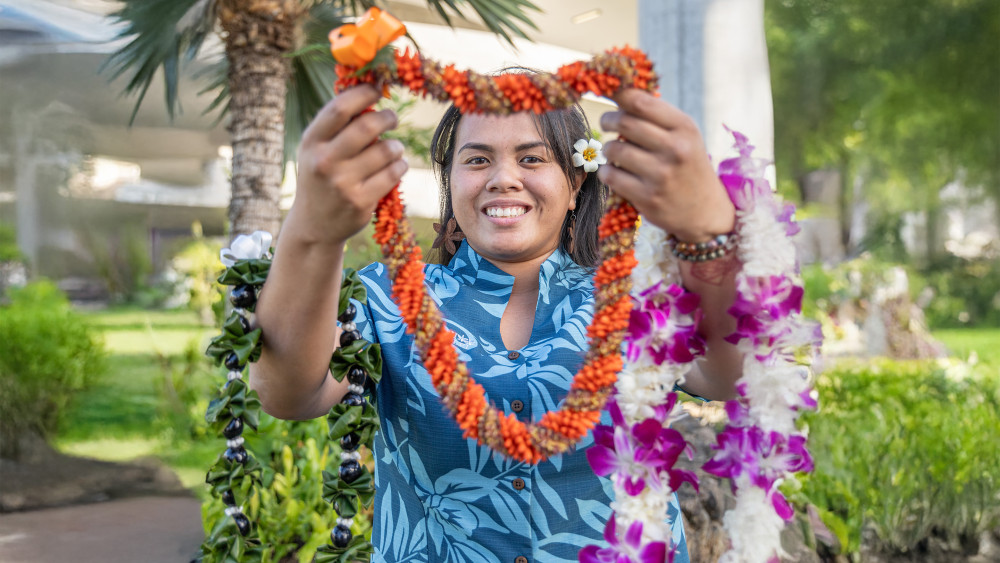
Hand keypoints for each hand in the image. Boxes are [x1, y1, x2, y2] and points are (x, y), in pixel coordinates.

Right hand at [289, 85, 407, 244]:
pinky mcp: (361, 202)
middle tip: (392, 118)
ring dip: (396, 146)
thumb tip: (369, 90)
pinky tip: (396, 165)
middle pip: (367, 127)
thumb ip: (337, 125)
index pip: (339, 108)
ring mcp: (343, 183)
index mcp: (311, 142)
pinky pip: (393, 174)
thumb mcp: (316, 149)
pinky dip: (400, 165)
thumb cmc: (321, 176)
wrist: (314, 224)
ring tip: (394, 148)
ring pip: (385, 151)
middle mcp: (324, 162)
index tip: (377, 90)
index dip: (363, 94)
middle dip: (387, 117)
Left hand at [597, 89, 734, 241]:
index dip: (618, 94)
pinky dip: (607, 172)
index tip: (608, 93)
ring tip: (615, 152)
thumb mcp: (683, 135)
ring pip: (614, 149)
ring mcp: (661, 175)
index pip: (641, 102)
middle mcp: (675, 149)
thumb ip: (656, 116)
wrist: (705, 211)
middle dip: (608, 119)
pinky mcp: (648, 197)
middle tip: (607, 122)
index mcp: (684, 127)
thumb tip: (618, 92)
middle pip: (624, 122)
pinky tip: (615, 172)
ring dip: (608, 148)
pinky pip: (611, 175)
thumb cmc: (687, 165)